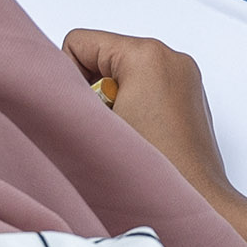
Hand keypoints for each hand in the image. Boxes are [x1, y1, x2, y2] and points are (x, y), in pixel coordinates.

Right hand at [65, 26, 246, 245]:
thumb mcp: (93, 126)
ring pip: (123, 74)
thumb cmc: (153, 172)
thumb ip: (64, 95)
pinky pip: (146, 87)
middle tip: (105, 127)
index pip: (79, 43)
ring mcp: (185, 76)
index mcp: (147, 54)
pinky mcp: (190, 96)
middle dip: (94, 91)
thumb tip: (47, 83)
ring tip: (124, 136)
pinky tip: (140, 139)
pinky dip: (134, 107)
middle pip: (103, 57)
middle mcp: (171, 57)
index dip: (69, 77)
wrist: (199, 204)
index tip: (85, 111)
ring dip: (114, 102)